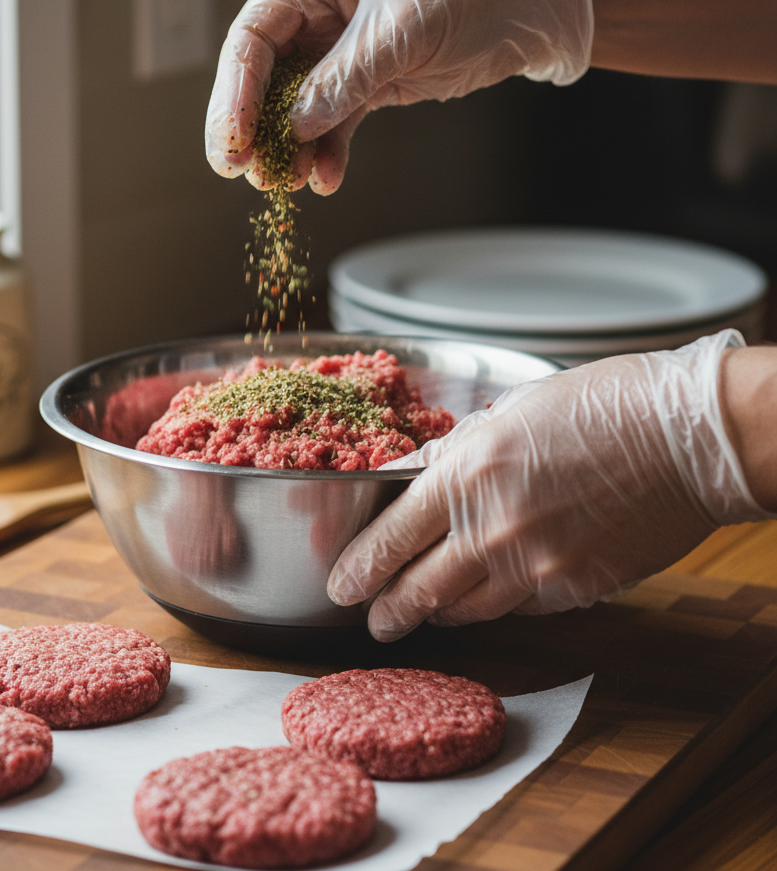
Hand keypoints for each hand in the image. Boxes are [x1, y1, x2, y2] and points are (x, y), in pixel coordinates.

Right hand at [205, 0, 591, 194]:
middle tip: (242, 170)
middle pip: (261, 78)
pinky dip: (326, 154)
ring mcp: (336, 54)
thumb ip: (342, 81)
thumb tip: (294, 126)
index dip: (236, 92)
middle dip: (251, 128)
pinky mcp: (362, 86)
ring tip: (284, 183)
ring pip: (292, 109)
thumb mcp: (399, 34)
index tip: (234, 137)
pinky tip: (325, 178)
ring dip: (287, 149)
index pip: (253, 38)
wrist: (523, 11)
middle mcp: (315, 17)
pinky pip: (330, 126)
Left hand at [326, 331, 769, 640]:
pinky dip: (499, 602)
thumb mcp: (509, 414)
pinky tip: (494, 591)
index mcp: (467, 474)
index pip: (392, 537)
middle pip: (420, 590)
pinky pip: (520, 607)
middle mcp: (492, 528)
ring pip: (468, 609)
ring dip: (440, 612)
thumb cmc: (601, 407)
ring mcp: (535, 567)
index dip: (361, 568)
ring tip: (425, 611)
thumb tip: (422, 477)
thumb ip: (459, 454)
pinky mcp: (575, 590)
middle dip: (390, 610)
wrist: (686, 437)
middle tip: (375, 621)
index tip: (343, 585)